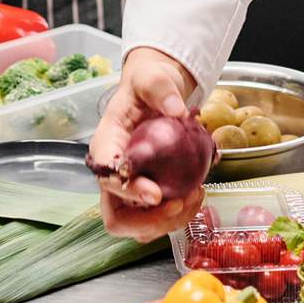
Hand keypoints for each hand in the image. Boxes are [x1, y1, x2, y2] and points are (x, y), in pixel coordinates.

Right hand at [89, 47, 200, 241]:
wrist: (158, 91)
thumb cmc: (147, 85)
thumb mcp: (151, 76)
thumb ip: (160, 88)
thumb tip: (176, 109)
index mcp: (106, 145)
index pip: (107, 176)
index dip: (128, 190)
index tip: (156, 193)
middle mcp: (113, 174)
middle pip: (116, 216)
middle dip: (148, 221)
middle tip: (177, 203)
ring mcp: (129, 188)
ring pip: (138, 226)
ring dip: (167, 222)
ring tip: (193, 197)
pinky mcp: (148, 194)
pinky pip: (158, 219)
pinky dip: (179, 216)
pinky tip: (197, 194)